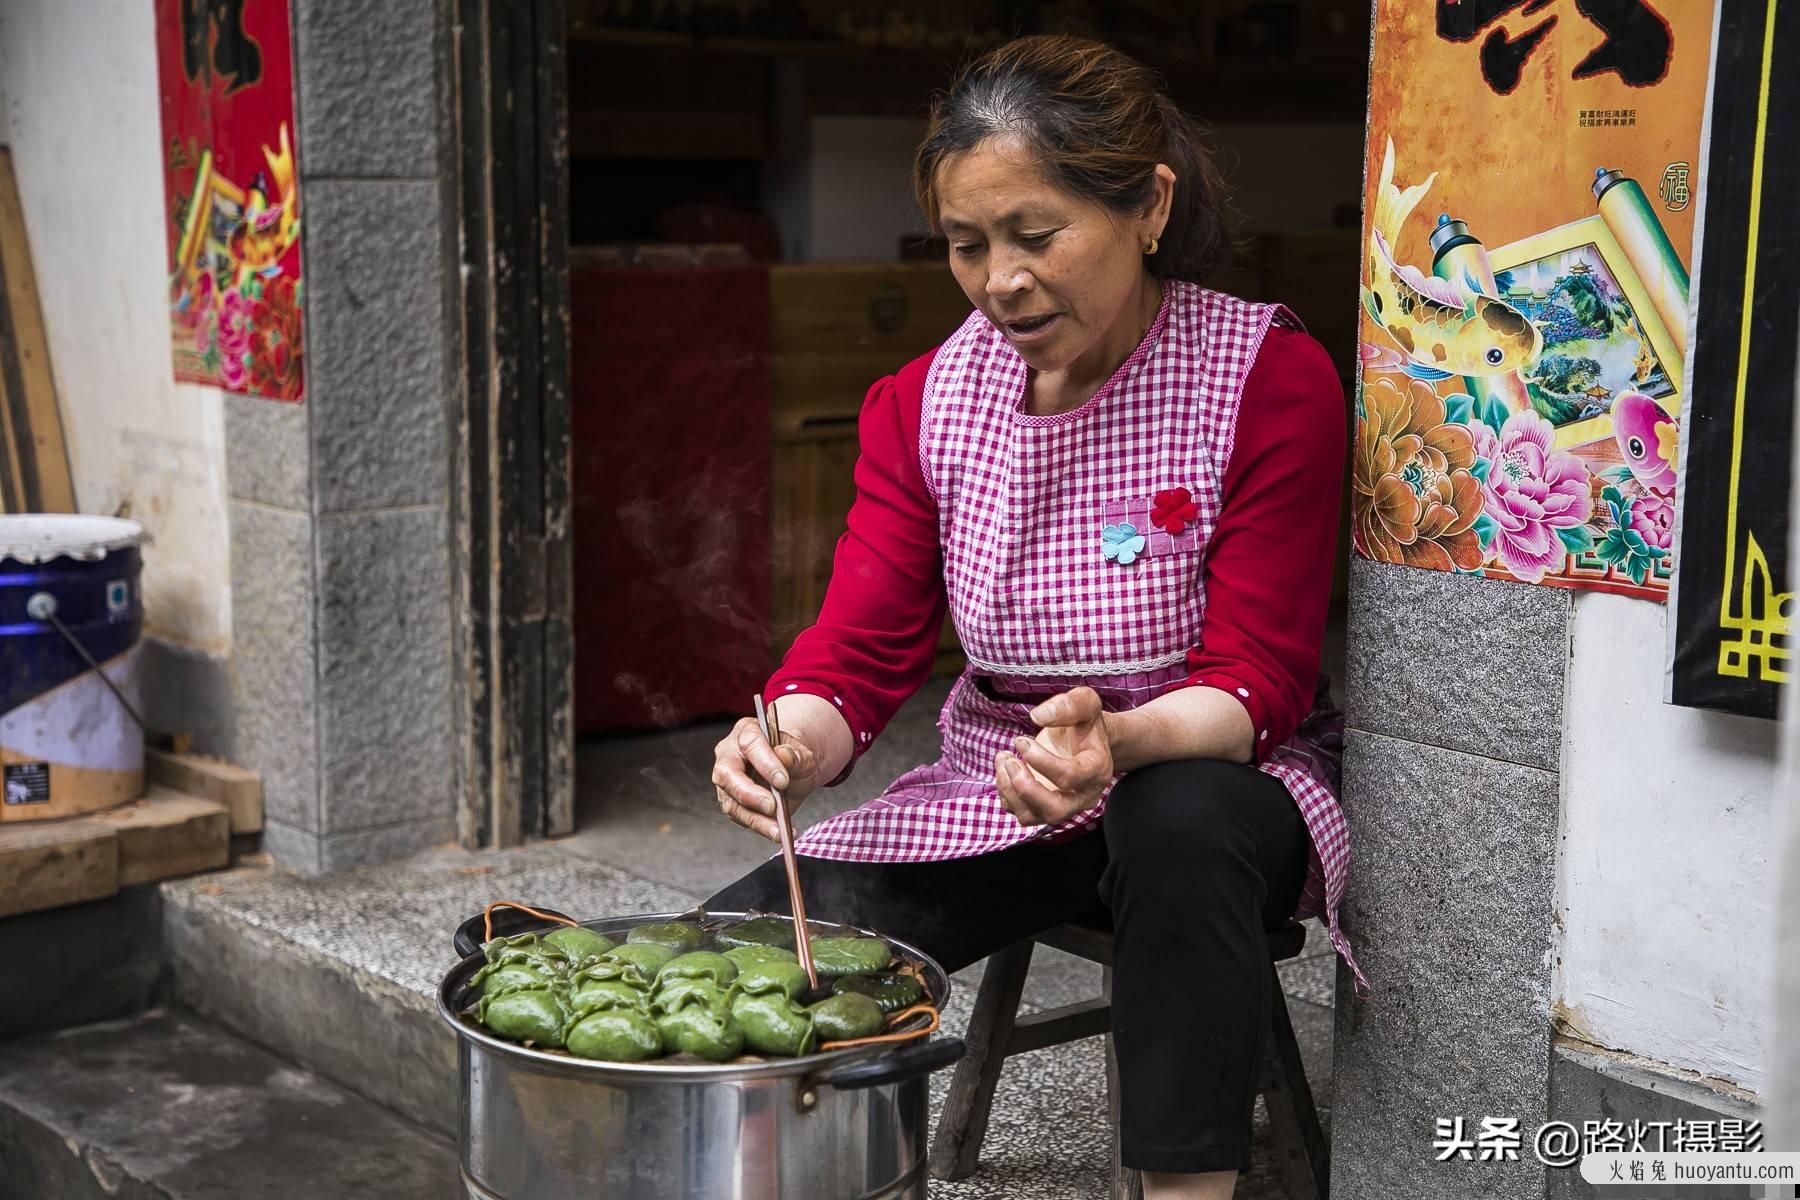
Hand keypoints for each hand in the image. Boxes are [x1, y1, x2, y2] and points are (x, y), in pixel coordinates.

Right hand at [712, 716, 819, 841]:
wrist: (793, 771)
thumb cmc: (794, 757)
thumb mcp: (803, 753)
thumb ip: (795, 755)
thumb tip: (784, 757)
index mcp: (747, 732)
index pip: (750, 744)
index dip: (765, 763)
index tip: (783, 781)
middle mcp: (730, 755)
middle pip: (728, 774)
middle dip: (749, 793)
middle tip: (772, 807)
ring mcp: (728, 781)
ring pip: (732, 802)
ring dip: (755, 819)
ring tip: (778, 831)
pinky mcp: (731, 802)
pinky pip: (740, 817)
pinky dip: (759, 827)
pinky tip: (778, 833)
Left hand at [995, 686, 1114, 827]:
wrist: (1087, 741)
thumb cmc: (1085, 723)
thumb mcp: (1085, 703)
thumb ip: (1068, 705)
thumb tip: (1038, 716)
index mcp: (1097, 769)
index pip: (1070, 776)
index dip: (1040, 760)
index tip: (1021, 740)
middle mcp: (1083, 795)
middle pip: (1054, 810)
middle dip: (1025, 787)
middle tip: (1010, 761)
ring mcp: (1063, 806)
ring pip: (1032, 816)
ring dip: (1010, 790)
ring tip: (1003, 759)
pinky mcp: (1044, 808)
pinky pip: (1021, 813)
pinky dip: (1006, 793)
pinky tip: (1005, 768)